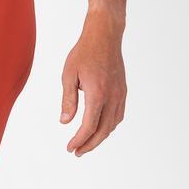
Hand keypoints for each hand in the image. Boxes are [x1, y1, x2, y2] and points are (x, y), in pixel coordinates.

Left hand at [60, 26, 126, 154]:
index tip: (70, 148)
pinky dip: (109, 126)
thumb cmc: (84, 52)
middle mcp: (112, 97)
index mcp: (97, 94)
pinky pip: (118, 115)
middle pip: (103, 131)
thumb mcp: (69, 75)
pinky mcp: (123, 91)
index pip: (89, 126)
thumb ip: (68, 100)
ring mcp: (120, 94)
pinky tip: (100, 127)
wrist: (105, 36)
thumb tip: (65, 121)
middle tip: (77, 152)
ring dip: (100, 137)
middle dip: (90, 145)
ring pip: (113, 125)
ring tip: (86, 143)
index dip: (79, 140)